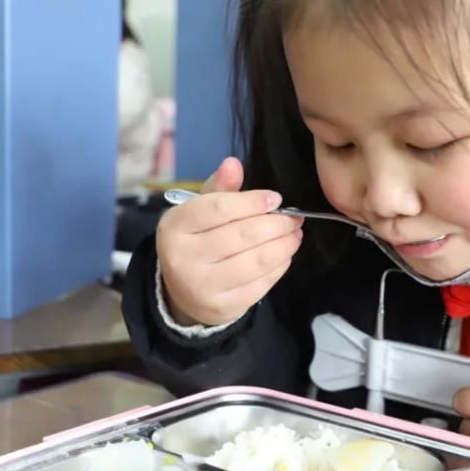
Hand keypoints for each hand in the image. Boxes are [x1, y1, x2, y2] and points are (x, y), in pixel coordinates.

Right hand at [156, 157, 302, 325]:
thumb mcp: (199, 211)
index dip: (252, 202)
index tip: (276, 199)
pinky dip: (279, 266)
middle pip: (241, 235)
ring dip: (283, 245)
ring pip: (255, 261)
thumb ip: (219, 188)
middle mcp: (183, 258)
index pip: (218, 209)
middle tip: (294, 218)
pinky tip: (284, 254)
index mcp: (175, 227)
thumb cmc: (196, 241)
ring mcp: (202, 286)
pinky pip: (261, 284)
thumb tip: (233, 163)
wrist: (182, 292)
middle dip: (275, 225)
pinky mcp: (223, 307)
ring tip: (294, 234)